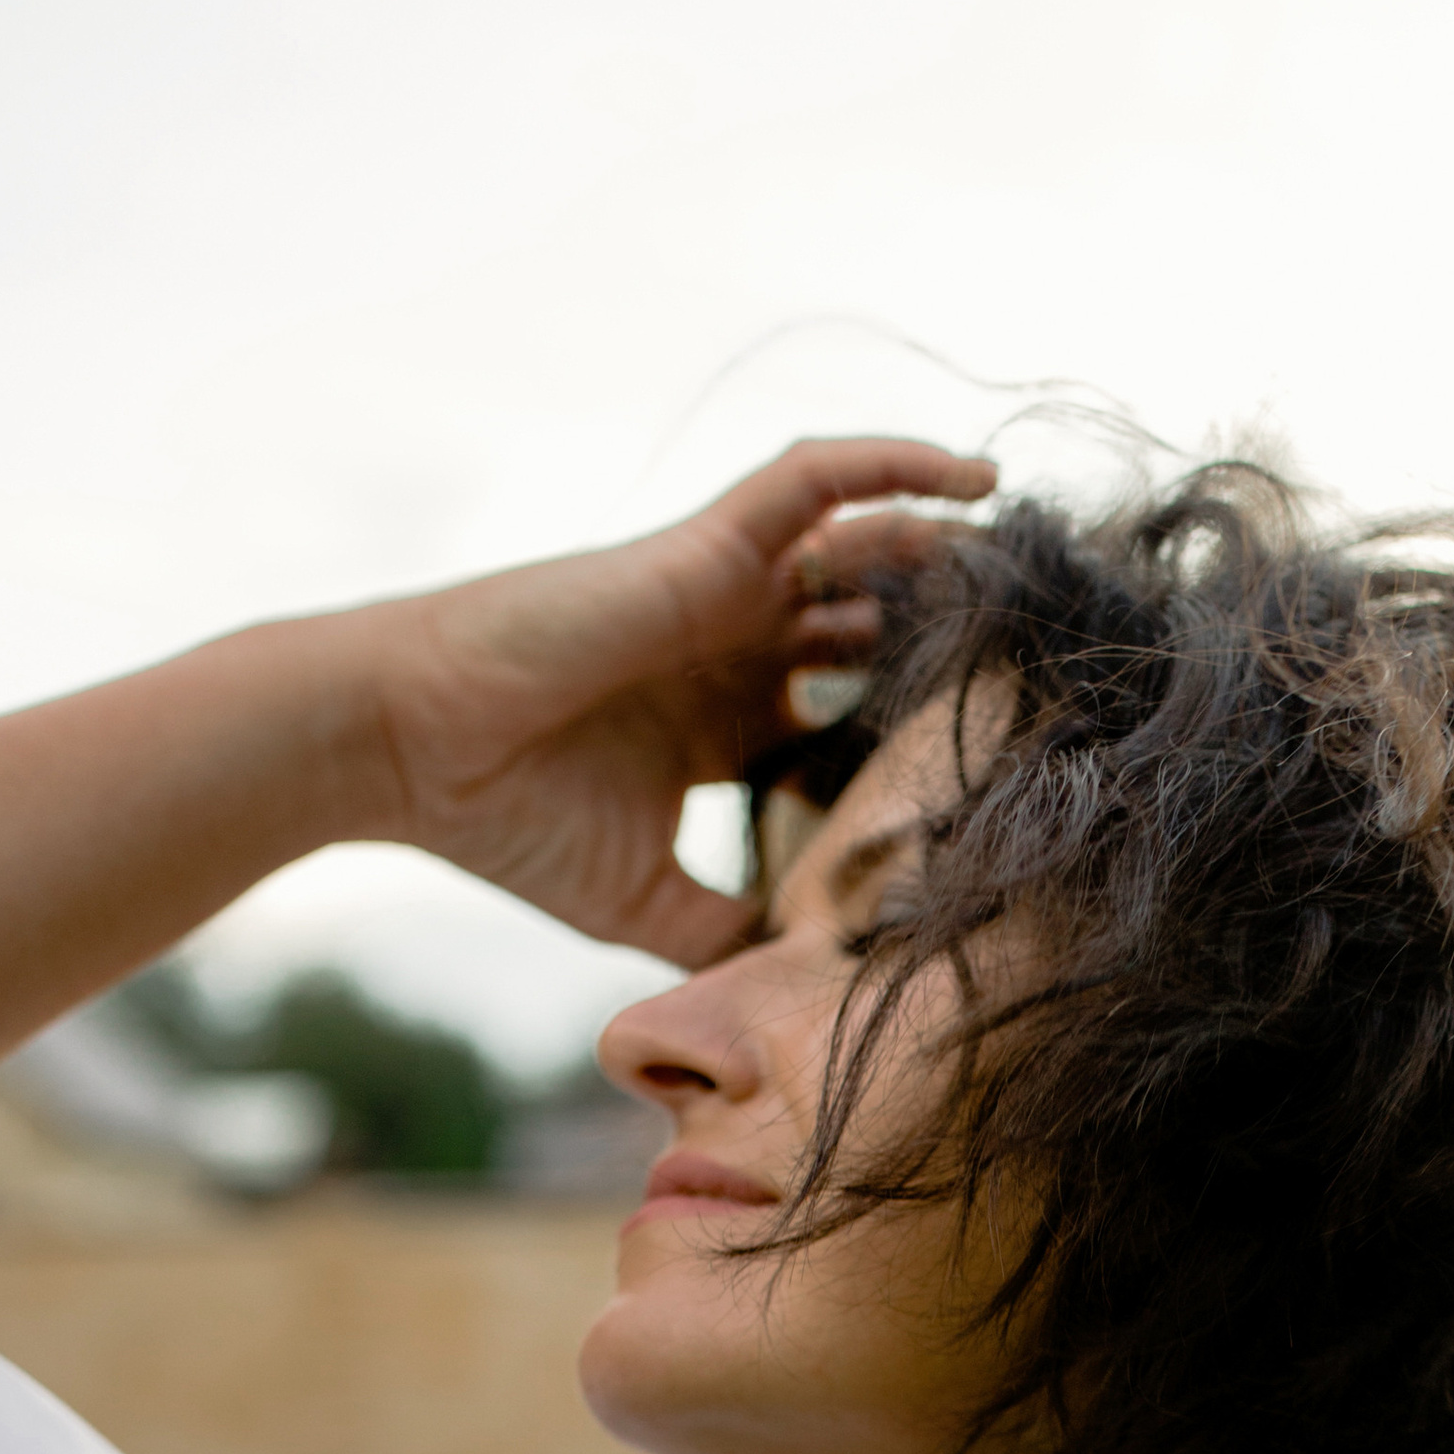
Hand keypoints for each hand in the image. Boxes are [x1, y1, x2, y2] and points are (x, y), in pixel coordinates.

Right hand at [363, 436, 997, 967]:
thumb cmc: (503, 821)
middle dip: (949, 641)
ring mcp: (721, 593)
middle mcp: (731, 651)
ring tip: (1034, 563)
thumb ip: (727, 933)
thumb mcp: (643, 904)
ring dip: (944, 552)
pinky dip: (892, 464)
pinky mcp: (706, 547)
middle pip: (869, 629)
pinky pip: (816, 480)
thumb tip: (805, 989)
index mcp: (720, 725)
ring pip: (861, 548)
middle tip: (1047, 660)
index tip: (999, 762)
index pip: (843, 716)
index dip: (915, 732)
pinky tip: (974, 479)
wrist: (407, 751)